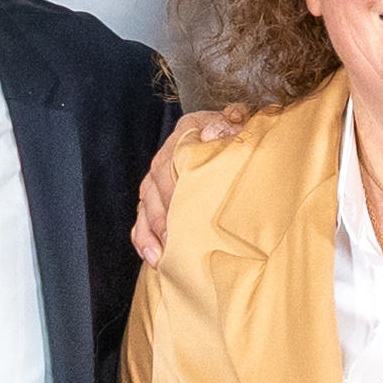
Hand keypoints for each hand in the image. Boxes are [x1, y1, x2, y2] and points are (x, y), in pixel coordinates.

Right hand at [132, 105, 249, 263]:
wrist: (234, 134)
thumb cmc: (239, 133)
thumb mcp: (240, 124)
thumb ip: (231, 125)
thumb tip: (220, 128)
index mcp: (183, 136)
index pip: (168, 163)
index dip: (171, 189)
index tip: (180, 211)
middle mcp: (164, 157)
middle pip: (152, 189)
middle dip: (160, 219)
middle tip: (171, 242)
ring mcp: (157, 179)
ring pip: (144, 208)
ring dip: (148, 234)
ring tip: (157, 258)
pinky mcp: (155, 199)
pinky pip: (141, 220)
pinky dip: (143, 239)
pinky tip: (150, 257)